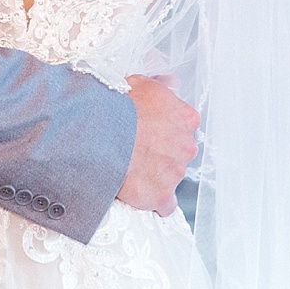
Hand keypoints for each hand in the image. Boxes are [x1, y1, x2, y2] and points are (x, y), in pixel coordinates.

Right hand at [115, 75, 200, 215]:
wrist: (102, 132)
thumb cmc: (120, 105)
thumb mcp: (141, 83)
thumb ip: (161, 87)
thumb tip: (171, 83)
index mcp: (186, 118)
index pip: (184, 127)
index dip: (165, 129)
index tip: (150, 131)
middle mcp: (187, 146)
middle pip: (178, 153)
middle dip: (162, 153)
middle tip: (138, 149)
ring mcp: (175, 172)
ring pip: (170, 177)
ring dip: (155, 174)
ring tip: (130, 169)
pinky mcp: (162, 195)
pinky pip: (165, 205)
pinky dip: (155, 201)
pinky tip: (140, 193)